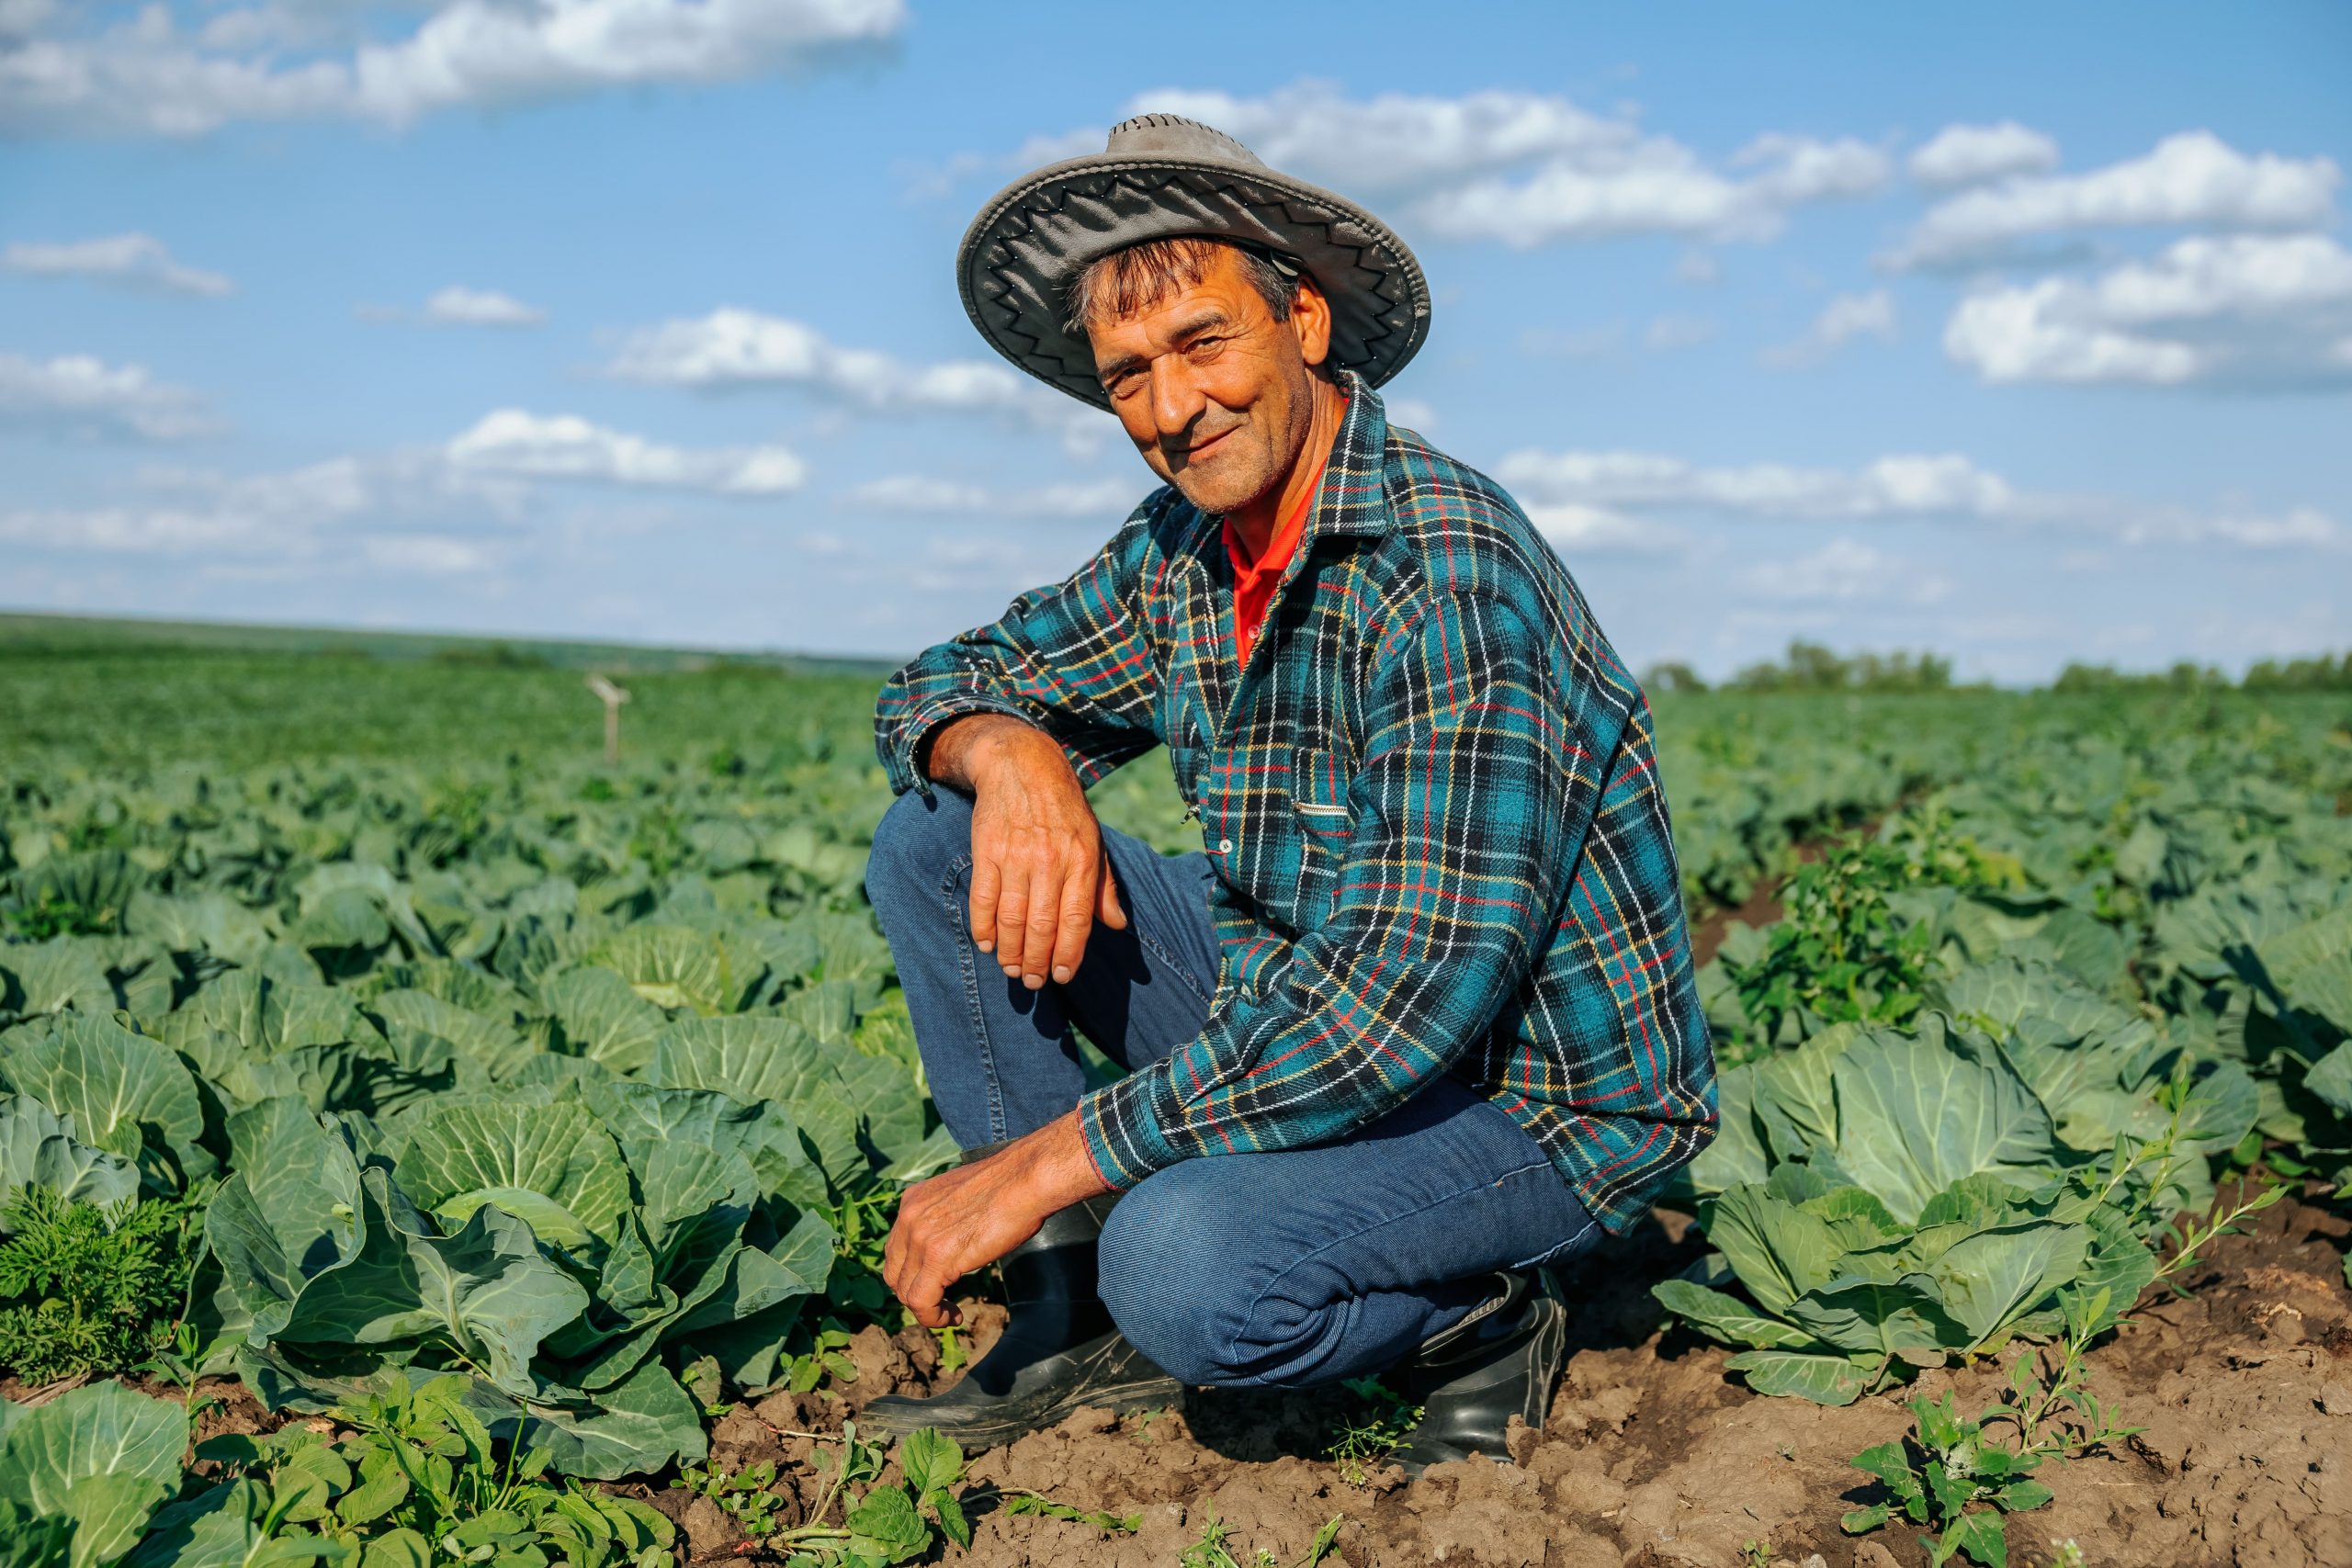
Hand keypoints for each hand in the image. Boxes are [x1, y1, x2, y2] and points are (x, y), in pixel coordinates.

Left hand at [882, 1113, 1110, 1329]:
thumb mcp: (963, 1198)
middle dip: (915, 1293)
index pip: (897, 1249)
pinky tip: (954, 1317)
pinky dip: (933, 1318)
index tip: (936, 1283)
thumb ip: (947, 1218)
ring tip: (950, 1313)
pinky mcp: (938, 1257)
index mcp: (913, 1201)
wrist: (1026, 1179)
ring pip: (905, 1291)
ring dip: (927, 1309)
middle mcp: (909, 1217)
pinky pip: (921, 1301)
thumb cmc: (1010, 1186)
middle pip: (894, 1273)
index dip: (912, 1273)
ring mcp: (920, 1238)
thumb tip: (954, 1240)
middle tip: (941, 1301)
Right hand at [930, 715, 1127, 989]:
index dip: (1069, 953)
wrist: (1023, 767)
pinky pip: (983, 898)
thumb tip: (1116, 924)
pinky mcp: (987, 850)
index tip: (1061, 976)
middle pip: (1042, 925)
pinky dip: (983, 927)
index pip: (1077, 919)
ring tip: (1013, 970)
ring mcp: (1016, 855)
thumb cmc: (1064, 811)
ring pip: (1012, 917)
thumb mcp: (1094, 842)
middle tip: (1033, 982)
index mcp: (1081, 860)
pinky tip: (988, 944)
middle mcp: (1050, 860)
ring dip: (1011, 951)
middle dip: (1037, 961)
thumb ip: (1103, 886)